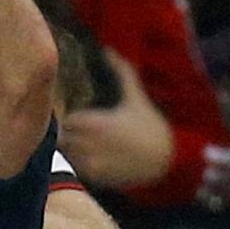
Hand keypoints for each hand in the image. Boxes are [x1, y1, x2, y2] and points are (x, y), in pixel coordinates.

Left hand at [59, 50, 175, 189]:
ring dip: (66, 147)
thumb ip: (122, 73)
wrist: (169, 162)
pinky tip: (86, 155)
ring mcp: (91, 163)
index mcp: (96, 123)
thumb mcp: (137, 98)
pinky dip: (76, 161)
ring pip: (65, 153)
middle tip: (66, 125)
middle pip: (60, 136)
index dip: (60, 113)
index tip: (65, 109)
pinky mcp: (96, 178)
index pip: (62, 117)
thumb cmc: (151, 128)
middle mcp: (89, 144)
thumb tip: (109, 50)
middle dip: (61, 130)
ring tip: (74, 139)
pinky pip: (76, 169)